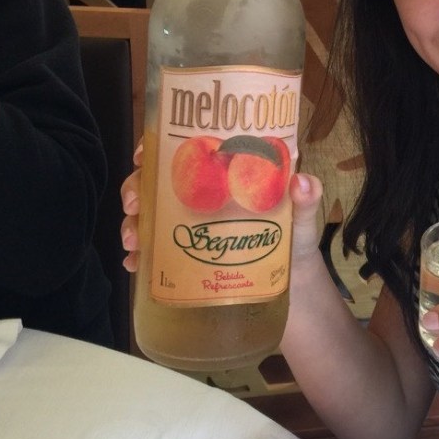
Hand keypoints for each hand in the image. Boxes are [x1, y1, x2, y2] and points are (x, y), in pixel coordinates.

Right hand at [120, 140, 324, 280]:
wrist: (294, 291)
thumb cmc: (295, 243)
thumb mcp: (302, 219)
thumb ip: (305, 201)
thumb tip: (302, 182)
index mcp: (224, 178)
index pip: (185, 152)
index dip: (157, 147)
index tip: (144, 154)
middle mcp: (201, 199)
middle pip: (157, 183)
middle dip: (136, 187)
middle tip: (134, 203)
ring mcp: (190, 229)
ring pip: (148, 217)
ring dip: (133, 224)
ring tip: (133, 240)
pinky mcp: (186, 261)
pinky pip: (154, 255)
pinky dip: (140, 257)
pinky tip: (134, 263)